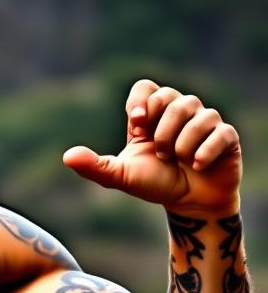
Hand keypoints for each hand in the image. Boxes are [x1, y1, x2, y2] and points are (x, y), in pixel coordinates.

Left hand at [62, 79, 241, 214]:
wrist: (188, 205)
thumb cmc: (154, 184)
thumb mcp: (121, 176)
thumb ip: (95, 166)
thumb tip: (67, 157)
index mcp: (151, 116)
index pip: (145, 87)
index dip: (141, 101)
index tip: (137, 123)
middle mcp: (178, 112)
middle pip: (170, 97)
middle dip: (161, 129)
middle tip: (160, 153)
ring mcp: (205, 121)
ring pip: (196, 113)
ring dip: (181, 143)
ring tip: (177, 161)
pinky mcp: (226, 136)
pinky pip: (219, 132)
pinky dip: (203, 152)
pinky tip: (196, 165)